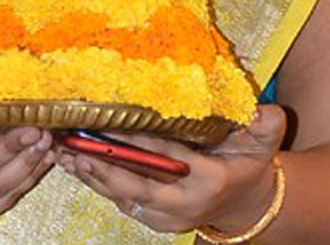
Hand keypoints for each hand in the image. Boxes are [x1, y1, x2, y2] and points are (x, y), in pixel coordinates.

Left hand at [55, 105, 286, 233]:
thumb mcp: (263, 145)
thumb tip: (263, 110)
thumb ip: (266, 126)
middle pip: (136, 186)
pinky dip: (97, 182)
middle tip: (73, 147)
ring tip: (64, 153)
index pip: (167, 157)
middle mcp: (184, 205)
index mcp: (208, 181)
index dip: (138, 141)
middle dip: (102, 166)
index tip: (109, 123)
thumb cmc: (249, 166)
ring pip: (122, 196)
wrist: (246, 204)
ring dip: (91, 176)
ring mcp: (166, 218)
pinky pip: (120, 201)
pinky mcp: (153, 220)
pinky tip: (76, 164)